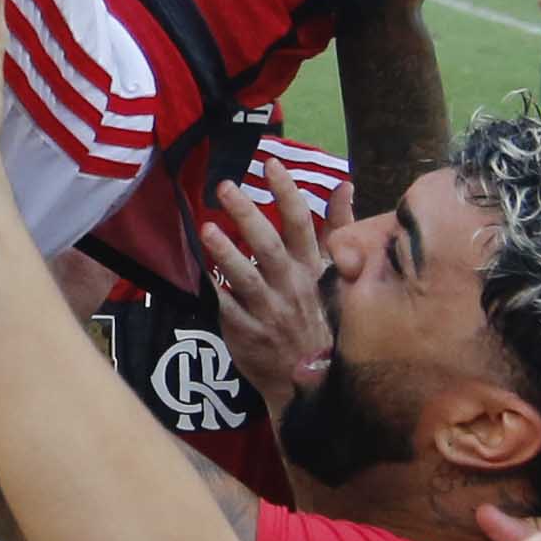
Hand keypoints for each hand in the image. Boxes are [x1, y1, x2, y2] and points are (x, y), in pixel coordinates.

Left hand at [200, 165, 337, 395]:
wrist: (313, 377)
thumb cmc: (323, 315)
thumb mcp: (337, 273)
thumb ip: (338, 229)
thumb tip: (344, 186)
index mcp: (312, 269)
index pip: (302, 224)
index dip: (287, 192)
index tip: (271, 163)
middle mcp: (291, 287)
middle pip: (268, 246)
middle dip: (247, 214)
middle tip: (225, 187)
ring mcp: (269, 311)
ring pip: (245, 278)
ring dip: (225, 252)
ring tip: (206, 229)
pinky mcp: (247, 332)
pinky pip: (227, 309)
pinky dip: (213, 290)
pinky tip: (197, 271)